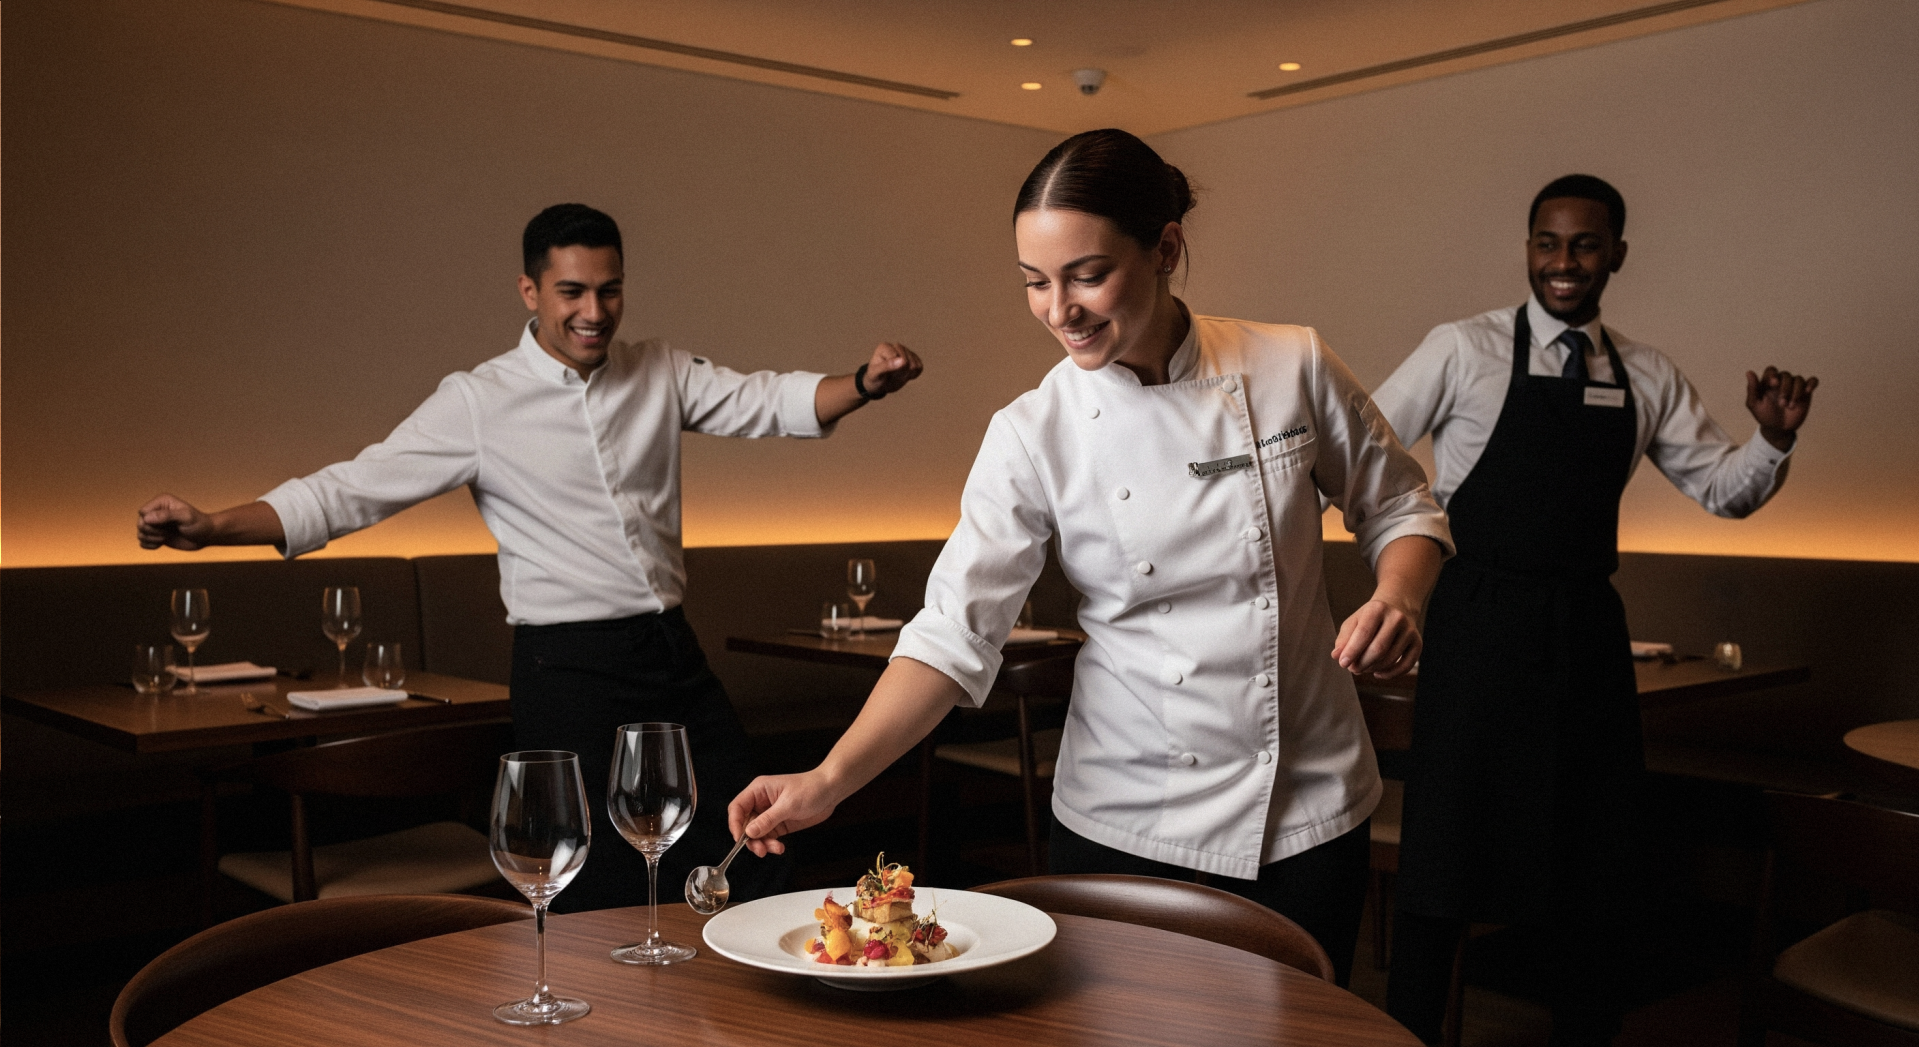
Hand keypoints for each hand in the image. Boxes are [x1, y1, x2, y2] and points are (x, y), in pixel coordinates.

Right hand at [137, 494, 215, 550]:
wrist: (206, 536)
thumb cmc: (199, 524)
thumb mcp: (186, 517)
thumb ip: (166, 516)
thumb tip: (146, 518)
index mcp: (161, 502)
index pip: (142, 512)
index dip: (150, 521)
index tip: (166, 524)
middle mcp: (156, 512)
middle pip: (139, 523)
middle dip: (152, 532)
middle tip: (167, 533)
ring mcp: (155, 524)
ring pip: (140, 534)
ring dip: (152, 539)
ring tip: (166, 537)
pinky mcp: (156, 536)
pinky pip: (142, 543)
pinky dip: (150, 546)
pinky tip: (161, 544)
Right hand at [728, 770, 842, 856]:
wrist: (831, 791)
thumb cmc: (810, 789)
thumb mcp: (788, 805)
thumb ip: (767, 820)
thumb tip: (748, 833)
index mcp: (758, 790)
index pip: (737, 807)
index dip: (735, 824)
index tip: (740, 839)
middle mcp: (761, 802)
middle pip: (745, 824)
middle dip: (751, 839)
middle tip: (760, 850)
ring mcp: (770, 814)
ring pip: (756, 834)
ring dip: (762, 844)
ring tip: (775, 849)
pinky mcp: (779, 824)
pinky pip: (768, 838)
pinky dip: (772, 845)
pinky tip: (780, 848)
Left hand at [861, 342, 923, 396]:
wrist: (879, 384)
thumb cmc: (875, 378)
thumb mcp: (876, 374)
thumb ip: (887, 366)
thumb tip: (903, 360)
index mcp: (885, 347)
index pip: (899, 359)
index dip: (895, 370)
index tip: (885, 373)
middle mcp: (896, 346)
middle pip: (908, 362)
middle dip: (901, 373)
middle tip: (891, 375)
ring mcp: (906, 351)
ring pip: (915, 365)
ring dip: (907, 374)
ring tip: (897, 375)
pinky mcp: (913, 358)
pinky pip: (920, 367)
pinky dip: (913, 375)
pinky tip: (905, 374)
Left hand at [1332, 597, 1421, 679]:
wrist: (1397, 608)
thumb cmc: (1369, 619)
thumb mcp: (1353, 623)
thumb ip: (1343, 639)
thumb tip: (1336, 656)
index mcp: (1377, 609)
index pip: (1364, 633)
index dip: (1352, 651)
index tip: (1343, 664)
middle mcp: (1396, 618)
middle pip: (1378, 649)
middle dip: (1362, 663)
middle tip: (1353, 669)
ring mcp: (1409, 631)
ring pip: (1390, 659)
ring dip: (1373, 669)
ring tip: (1363, 668)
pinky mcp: (1418, 643)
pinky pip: (1405, 666)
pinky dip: (1390, 674)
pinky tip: (1378, 673)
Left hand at [1746, 366, 1817, 450]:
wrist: (1779, 429)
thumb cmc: (1765, 416)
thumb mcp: (1754, 405)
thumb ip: (1752, 389)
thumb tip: (1749, 372)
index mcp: (1768, 383)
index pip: (1771, 370)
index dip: (1773, 374)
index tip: (1774, 384)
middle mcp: (1782, 382)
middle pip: (1786, 375)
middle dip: (1785, 389)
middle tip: (1782, 404)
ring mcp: (1794, 386)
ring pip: (1799, 379)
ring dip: (1796, 392)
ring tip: (1791, 406)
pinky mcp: (1805, 392)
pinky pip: (1813, 381)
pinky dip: (1812, 384)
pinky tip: (1807, 391)